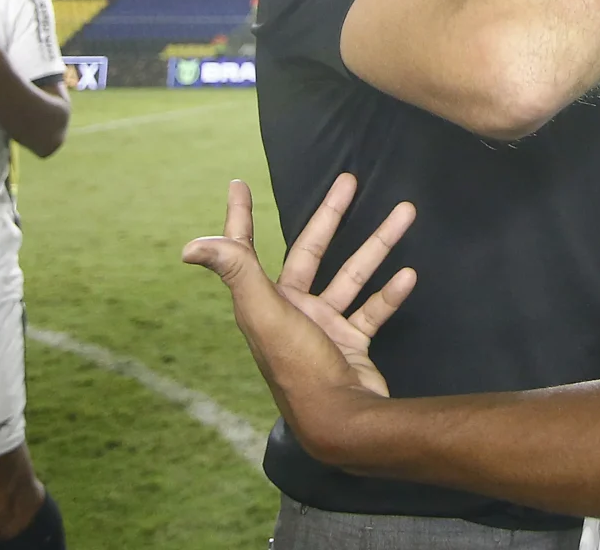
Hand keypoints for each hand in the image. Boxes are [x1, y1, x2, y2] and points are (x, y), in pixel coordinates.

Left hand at [182, 174, 416, 460]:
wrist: (342, 420)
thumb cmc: (299, 366)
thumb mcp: (266, 314)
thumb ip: (238, 274)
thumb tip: (191, 246)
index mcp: (265, 303)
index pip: (246, 250)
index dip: (239, 218)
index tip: (238, 185)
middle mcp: (292, 311)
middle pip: (312, 252)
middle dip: (331, 215)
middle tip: (349, 180)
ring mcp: (324, 327)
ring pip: (353, 275)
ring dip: (379, 245)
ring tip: (405, 214)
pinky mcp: (352, 343)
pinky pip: (372, 308)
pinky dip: (390, 292)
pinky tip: (408, 274)